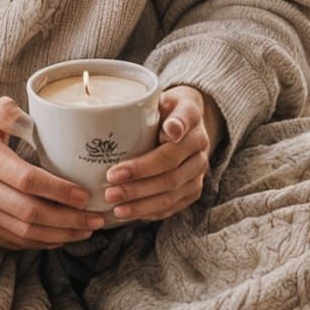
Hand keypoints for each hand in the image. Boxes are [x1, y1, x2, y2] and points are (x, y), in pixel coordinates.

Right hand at [0, 96, 107, 250]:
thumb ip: (10, 111)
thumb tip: (37, 116)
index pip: (26, 180)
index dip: (58, 190)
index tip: (84, 194)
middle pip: (28, 213)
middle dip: (67, 220)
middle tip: (95, 219)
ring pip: (23, 232)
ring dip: (59, 235)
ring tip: (86, 230)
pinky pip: (13, 240)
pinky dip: (41, 242)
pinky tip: (62, 236)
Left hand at [104, 85, 222, 223]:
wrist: (187, 118)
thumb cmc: (165, 106)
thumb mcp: (162, 96)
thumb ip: (156, 106)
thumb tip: (171, 130)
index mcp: (192, 120)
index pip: (174, 137)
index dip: (149, 155)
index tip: (116, 171)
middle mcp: (200, 149)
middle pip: (169, 173)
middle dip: (137, 185)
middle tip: (110, 191)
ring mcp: (198, 172)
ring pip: (171, 194)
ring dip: (142, 204)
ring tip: (116, 208)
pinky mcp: (193, 189)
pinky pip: (173, 206)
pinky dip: (151, 212)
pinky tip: (131, 214)